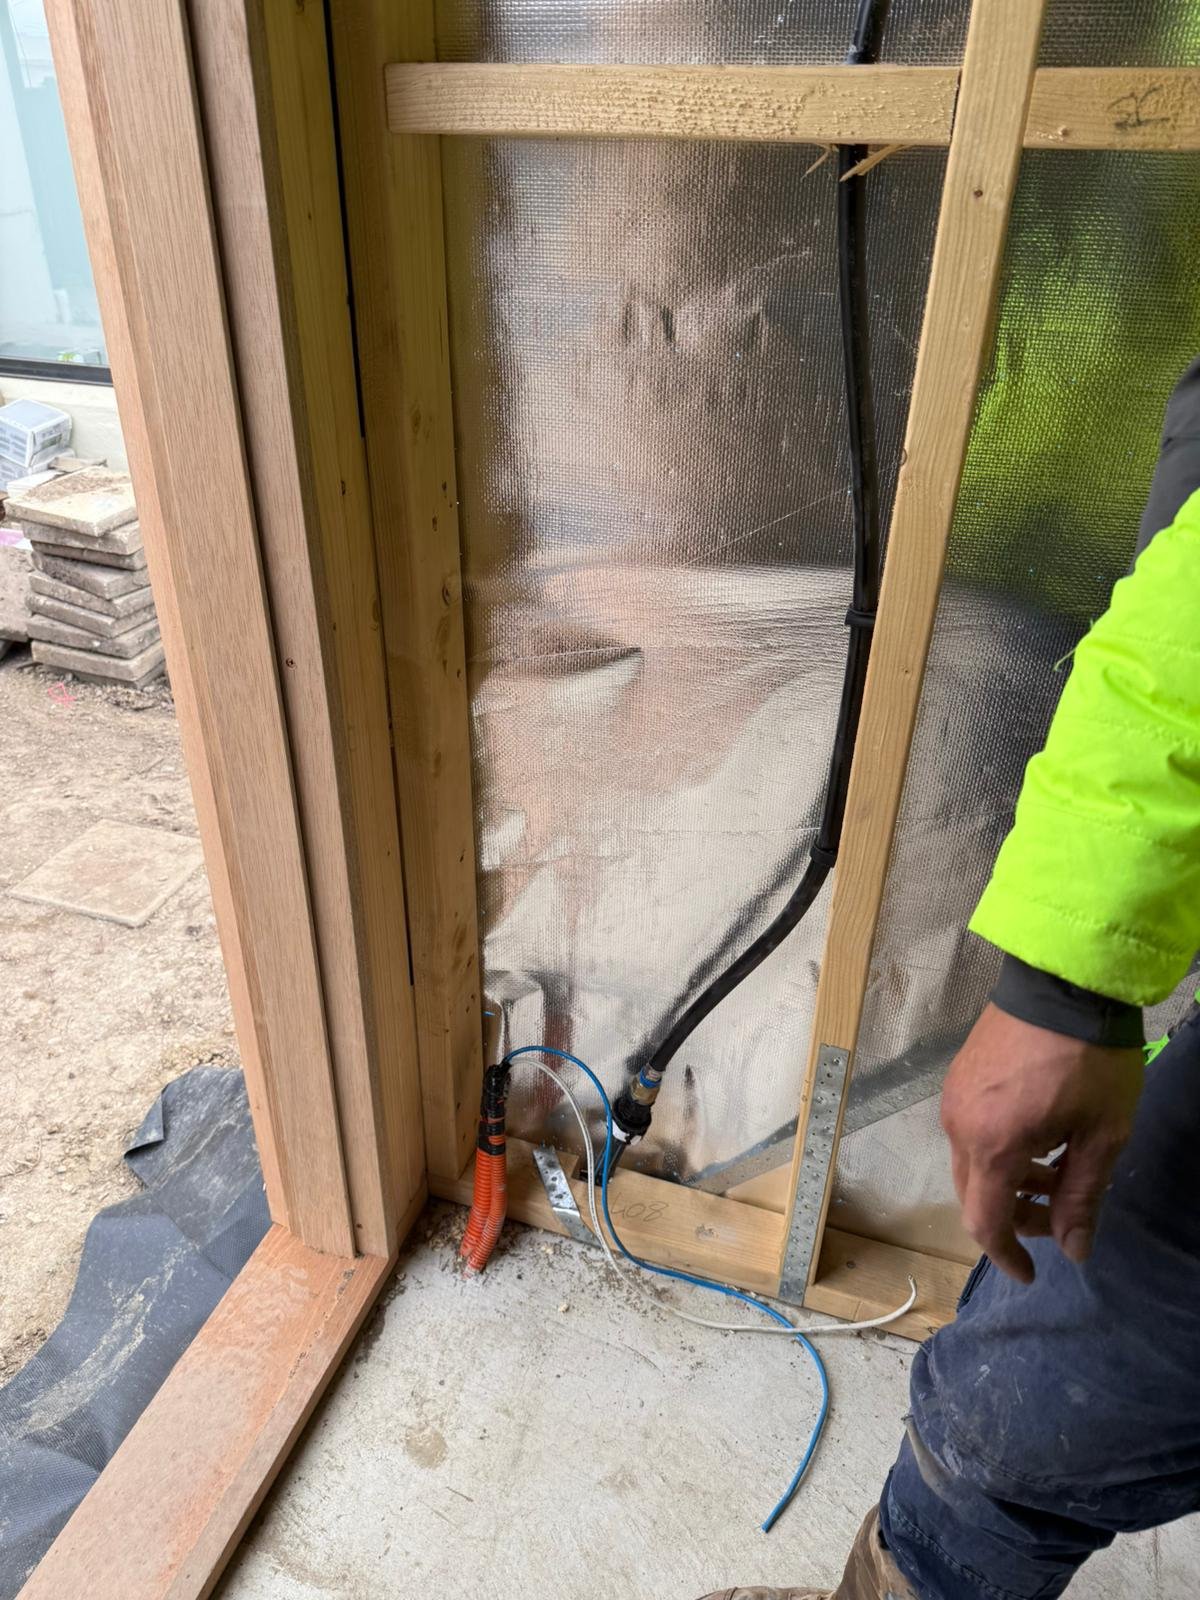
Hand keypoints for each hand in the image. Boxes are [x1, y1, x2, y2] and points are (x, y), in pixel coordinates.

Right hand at [941, 1004, 1143, 1282]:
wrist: (1063, 981)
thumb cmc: (1090, 1060)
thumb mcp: (1103, 1134)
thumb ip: (1082, 1197)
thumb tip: (1073, 1250)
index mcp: (992, 1146)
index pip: (985, 1223)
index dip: (1007, 1255)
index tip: (1032, 1272)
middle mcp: (960, 1126)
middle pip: (974, 1195)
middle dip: (1015, 1216)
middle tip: (1060, 1214)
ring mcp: (954, 1098)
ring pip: (972, 1163)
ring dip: (1009, 1182)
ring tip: (1057, 1169)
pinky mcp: (958, 1076)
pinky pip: (970, 1131)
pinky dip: (999, 1150)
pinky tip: (1038, 1135)